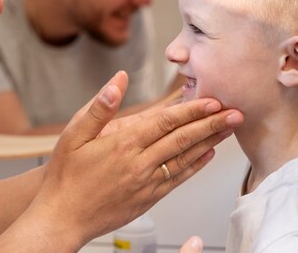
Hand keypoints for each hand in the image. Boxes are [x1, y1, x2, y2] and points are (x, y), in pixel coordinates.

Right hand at [26, 71, 242, 250]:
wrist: (62, 217)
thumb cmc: (65, 175)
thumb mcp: (74, 134)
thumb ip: (100, 106)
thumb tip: (119, 80)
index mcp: (123, 144)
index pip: (166, 122)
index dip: (192, 110)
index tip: (213, 101)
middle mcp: (140, 163)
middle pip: (183, 139)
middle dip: (212, 124)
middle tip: (235, 113)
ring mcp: (146, 183)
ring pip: (185, 159)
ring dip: (210, 143)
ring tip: (229, 130)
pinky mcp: (148, 198)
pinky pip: (178, 180)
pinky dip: (195, 167)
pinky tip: (207, 156)